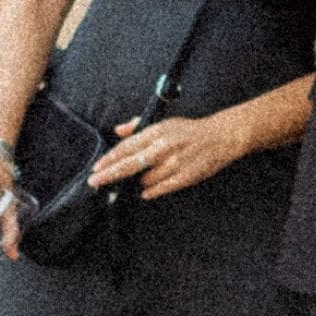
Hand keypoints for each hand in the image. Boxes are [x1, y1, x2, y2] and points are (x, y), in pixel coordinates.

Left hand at [88, 110, 240, 200]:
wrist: (221, 137)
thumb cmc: (189, 131)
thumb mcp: (163, 123)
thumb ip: (139, 126)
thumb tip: (118, 130)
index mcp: (157, 131)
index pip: (127, 147)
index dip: (109, 159)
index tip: (96, 168)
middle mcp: (164, 146)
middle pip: (130, 164)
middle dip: (110, 174)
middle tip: (94, 182)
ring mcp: (175, 162)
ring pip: (145, 179)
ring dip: (136, 183)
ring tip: (135, 182)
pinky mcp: (186, 176)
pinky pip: (162, 188)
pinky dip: (151, 191)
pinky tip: (144, 192)